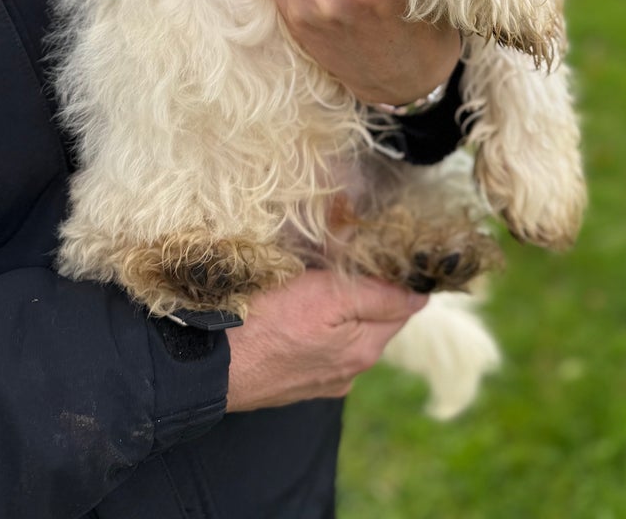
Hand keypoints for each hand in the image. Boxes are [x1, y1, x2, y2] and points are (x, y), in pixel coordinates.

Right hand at [225, 270, 427, 409]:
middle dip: (367, 285)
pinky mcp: (293, 379)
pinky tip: (296, 306)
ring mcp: (320, 378)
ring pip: (346, 328)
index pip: (403, 304)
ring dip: (341, 303)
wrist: (205, 365)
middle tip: (346, 252)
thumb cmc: (262, 324)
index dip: (398, 273)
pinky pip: (319, 342)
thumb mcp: (326, 296)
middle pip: (374, 315)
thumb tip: (420, 295)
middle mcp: (349, 371)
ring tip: (317, 275)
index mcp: (364, 350)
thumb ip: (376, 295)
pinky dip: (317, 322)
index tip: (386, 247)